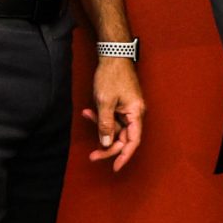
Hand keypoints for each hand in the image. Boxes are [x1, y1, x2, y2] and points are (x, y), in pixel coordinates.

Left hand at [81, 57, 144, 172]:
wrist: (113, 54)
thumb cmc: (112, 75)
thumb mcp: (105, 102)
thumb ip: (105, 124)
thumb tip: (107, 143)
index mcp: (136, 113)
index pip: (133, 141)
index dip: (124, 156)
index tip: (114, 168)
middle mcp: (135, 113)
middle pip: (123, 138)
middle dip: (107, 146)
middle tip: (92, 156)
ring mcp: (128, 108)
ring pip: (115, 127)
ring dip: (100, 126)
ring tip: (86, 115)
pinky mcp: (121, 104)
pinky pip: (112, 117)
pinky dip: (100, 117)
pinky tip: (88, 112)